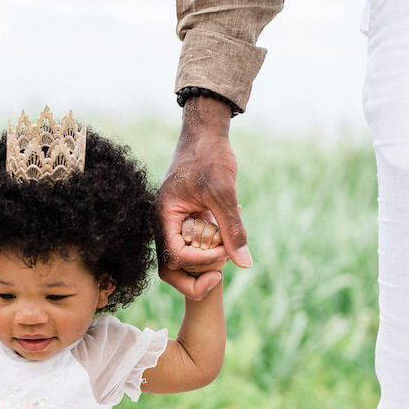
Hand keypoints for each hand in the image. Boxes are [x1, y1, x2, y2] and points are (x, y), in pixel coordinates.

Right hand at [157, 97, 250, 298]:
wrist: (205, 134)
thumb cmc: (210, 157)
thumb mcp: (224, 194)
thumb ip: (232, 229)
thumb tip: (244, 264)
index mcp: (164, 217)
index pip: (176, 256)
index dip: (202, 261)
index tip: (226, 251)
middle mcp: (164, 224)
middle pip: (172, 268)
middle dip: (198, 274)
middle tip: (224, 268)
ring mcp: (173, 224)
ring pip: (183, 260)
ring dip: (206, 261)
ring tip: (229, 246)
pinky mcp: (185, 221)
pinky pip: (194, 245)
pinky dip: (211, 246)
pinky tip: (228, 231)